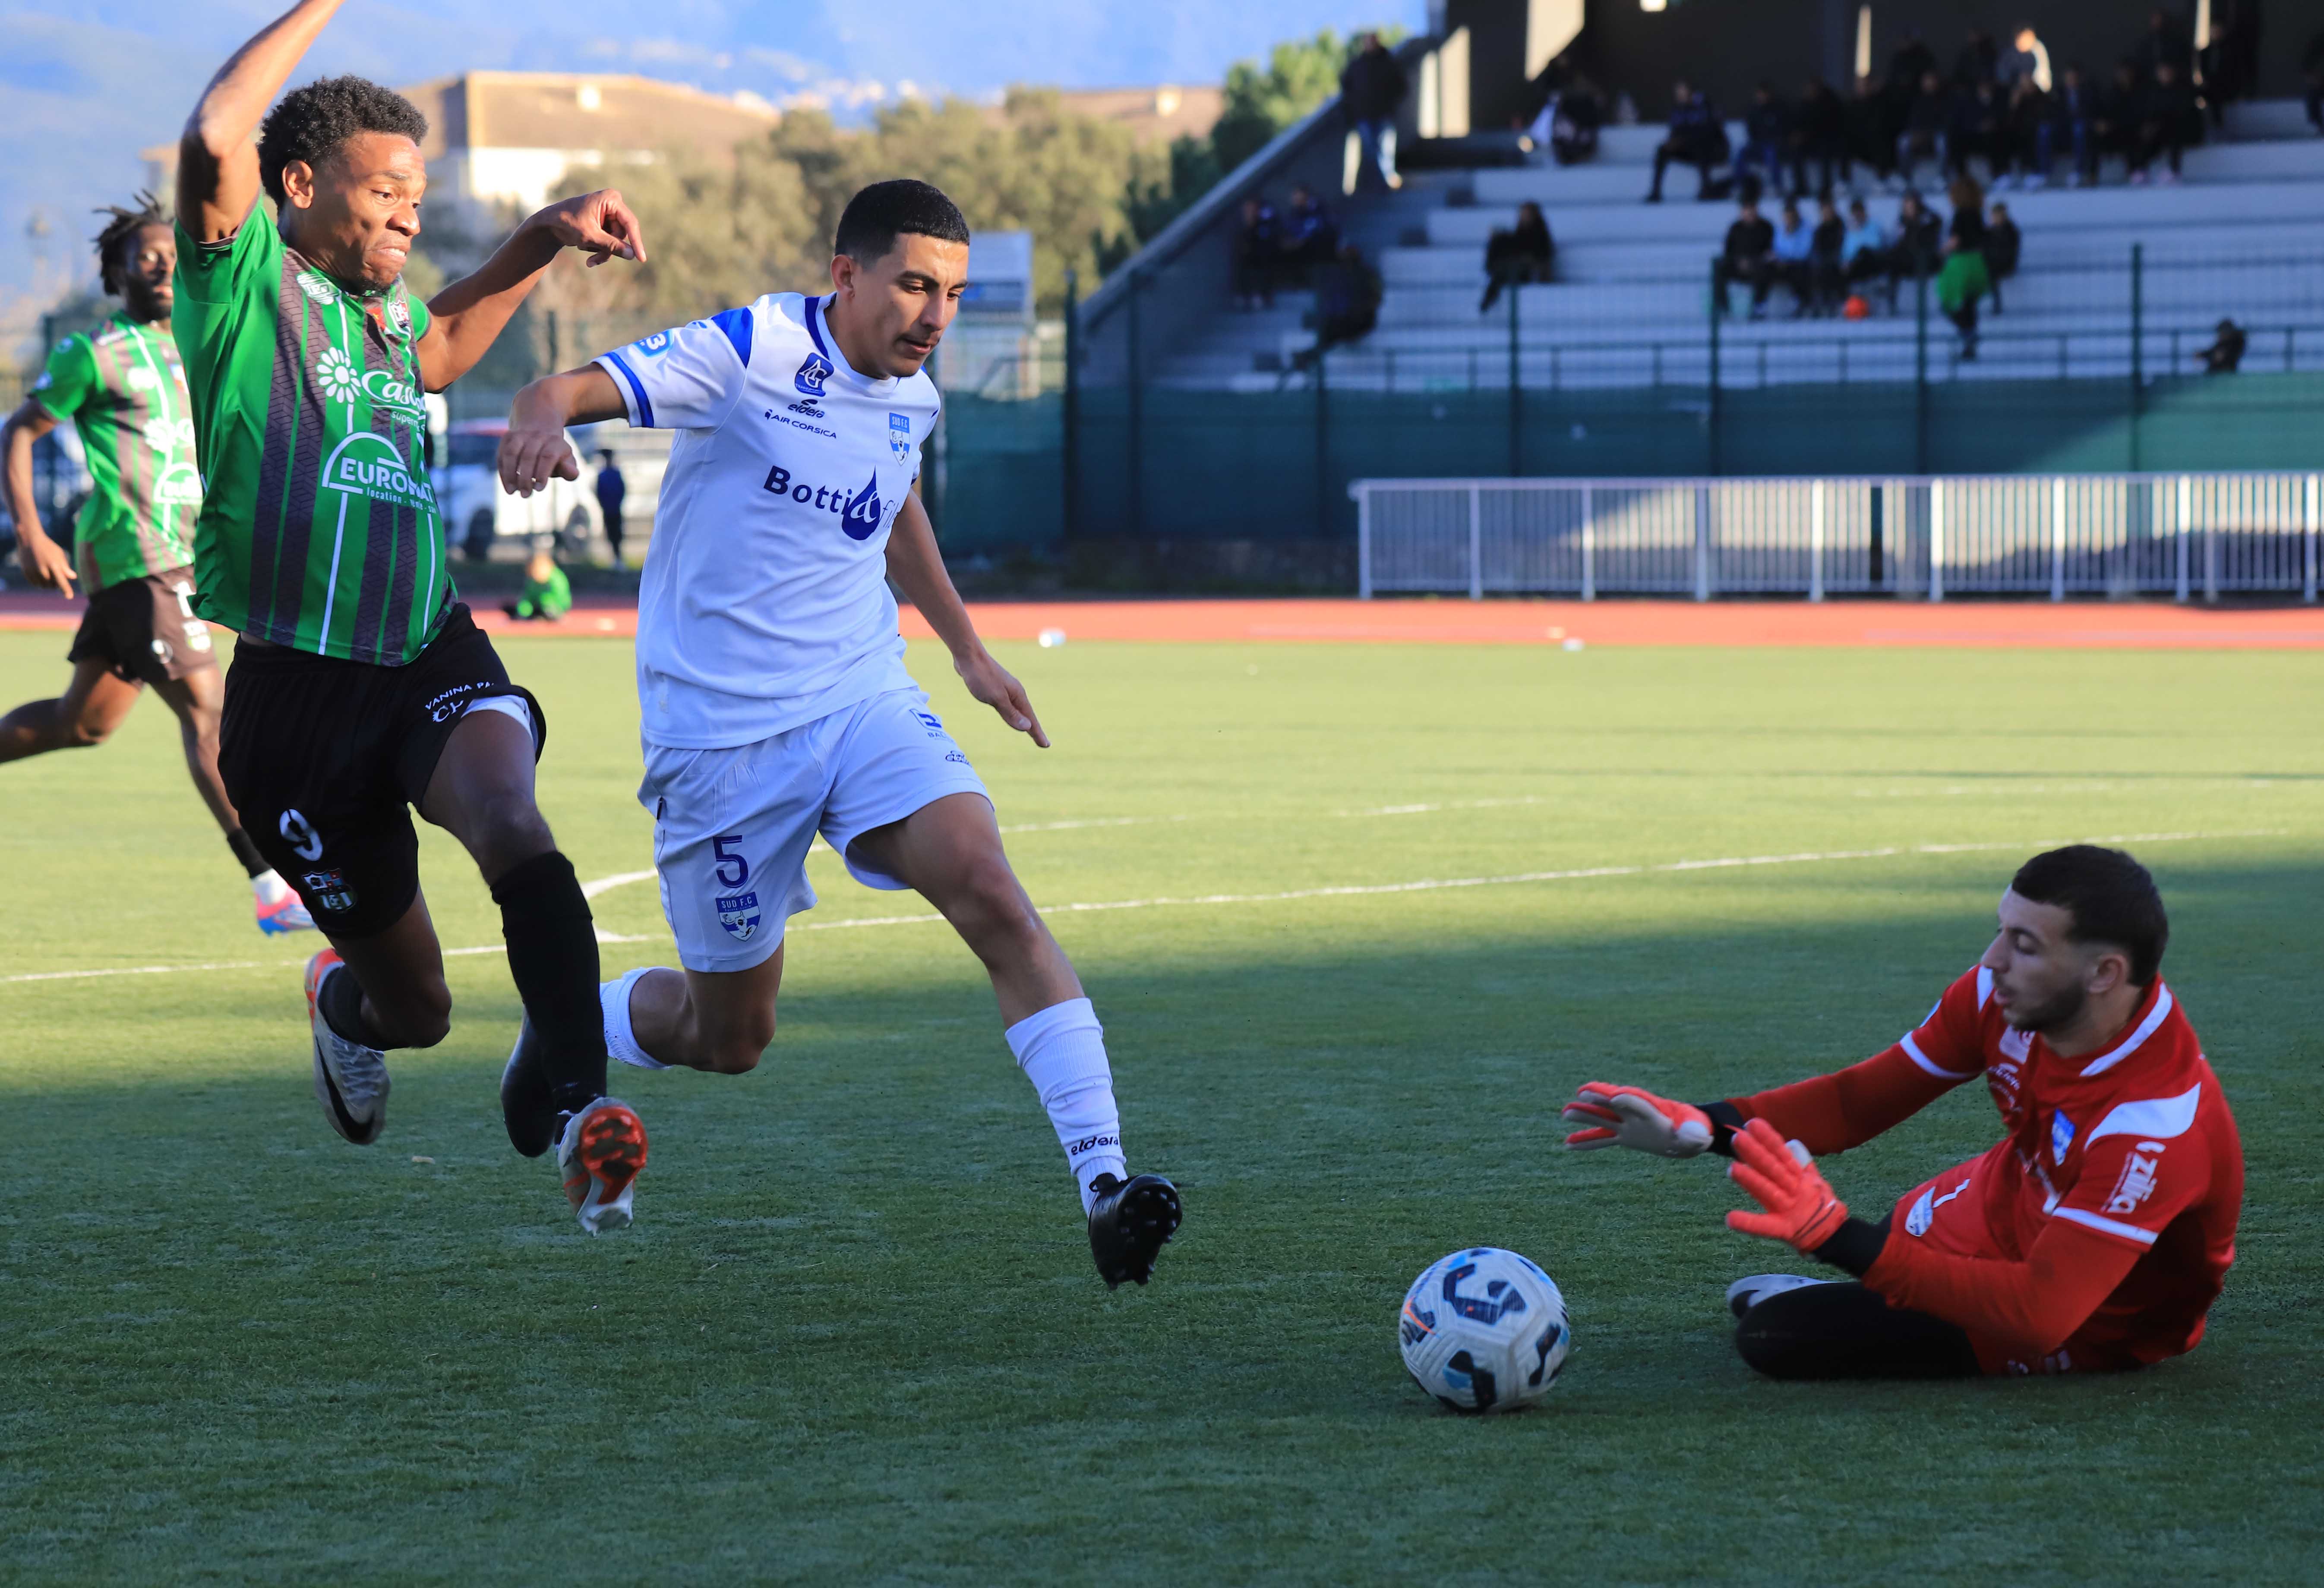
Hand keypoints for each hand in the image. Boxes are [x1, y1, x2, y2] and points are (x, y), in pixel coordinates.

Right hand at [13, 530, 74, 593]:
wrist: (29, 540)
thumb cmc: (48, 547)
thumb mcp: (59, 554)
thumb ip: (65, 567)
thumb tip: (73, 577)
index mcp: (53, 564)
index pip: (61, 580)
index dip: (66, 589)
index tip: (70, 597)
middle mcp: (42, 569)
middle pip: (53, 585)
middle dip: (57, 584)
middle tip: (56, 575)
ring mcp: (33, 571)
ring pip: (44, 586)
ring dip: (48, 584)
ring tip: (49, 574)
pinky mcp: (26, 572)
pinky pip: (35, 584)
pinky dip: (39, 583)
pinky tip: (41, 575)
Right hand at [497, 405, 577, 498]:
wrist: (539, 426)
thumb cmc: (555, 453)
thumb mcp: (566, 460)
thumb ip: (570, 470)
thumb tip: (572, 473)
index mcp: (554, 441)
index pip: (547, 456)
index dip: (542, 473)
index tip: (539, 489)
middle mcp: (537, 435)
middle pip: (528, 456)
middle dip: (525, 478)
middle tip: (525, 495)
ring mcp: (520, 435)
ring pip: (511, 453)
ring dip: (510, 473)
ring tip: (512, 491)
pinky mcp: (507, 437)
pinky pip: (502, 454)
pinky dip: (503, 471)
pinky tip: (508, 486)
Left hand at [530, 189, 647, 269]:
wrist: (549, 223)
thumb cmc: (567, 223)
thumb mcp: (590, 236)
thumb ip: (612, 245)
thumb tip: (632, 255)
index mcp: (611, 199)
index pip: (630, 223)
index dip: (636, 243)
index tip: (641, 259)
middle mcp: (613, 204)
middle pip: (623, 234)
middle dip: (609, 249)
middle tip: (593, 261)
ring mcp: (610, 214)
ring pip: (617, 240)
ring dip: (603, 251)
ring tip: (588, 258)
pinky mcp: (605, 222)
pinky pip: (611, 240)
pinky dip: (600, 249)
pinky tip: (586, 250)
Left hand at [956, 647, 1047, 746]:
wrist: (968, 656)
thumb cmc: (982, 677)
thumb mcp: (996, 698)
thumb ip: (1010, 714)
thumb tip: (1027, 727)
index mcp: (1017, 696)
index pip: (1030, 720)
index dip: (1037, 734)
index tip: (1046, 745)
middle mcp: (1014, 692)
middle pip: (1027, 715)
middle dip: (1034, 729)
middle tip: (1042, 743)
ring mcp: (1006, 689)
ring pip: (1017, 710)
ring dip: (1023, 721)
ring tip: (1029, 730)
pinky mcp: (995, 687)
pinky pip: (1008, 705)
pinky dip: (1012, 713)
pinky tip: (1010, 713)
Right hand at [1561, 1082, 1712, 1156]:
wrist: (1687, 1135)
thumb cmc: (1694, 1131)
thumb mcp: (1697, 1133)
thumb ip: (1693, 1134)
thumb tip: (1696, 1138)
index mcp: (1654, 1110)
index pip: (1639, 1103)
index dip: (1628, 1100)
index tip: (1615, 1098)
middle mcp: (1636, 1114)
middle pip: (1615, 1104)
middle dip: (1600, 1099)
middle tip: (1583, 1094)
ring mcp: (1627, 1125)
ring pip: (1603, 1119)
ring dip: (1585, 1116)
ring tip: (1566, 1113)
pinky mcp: (1624, 1136)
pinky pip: (1602, 1139)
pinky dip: (1586, 1142)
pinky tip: (1568, 1144)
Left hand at [1724, 1118, 1848, 1252]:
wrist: (1835, 1236)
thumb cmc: (1820, 1205)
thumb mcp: (1815, 1182)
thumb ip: (1802, 1163)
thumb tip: (1792, 1143)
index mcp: (1800, 1178)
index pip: (1783, 1155)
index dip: (1769, 1139)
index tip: (1753, 1123)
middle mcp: (1794, 1190)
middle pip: (1773, 1169)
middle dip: (1756, 1153)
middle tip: (1737, 1138)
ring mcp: (1789, 1209)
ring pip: (1768, 1191)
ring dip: (1751, 1180)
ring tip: (1732, 1168)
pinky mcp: (1785, 1229)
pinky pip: (1765, 1226)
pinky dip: (1749, 1223)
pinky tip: (1730, 1219)